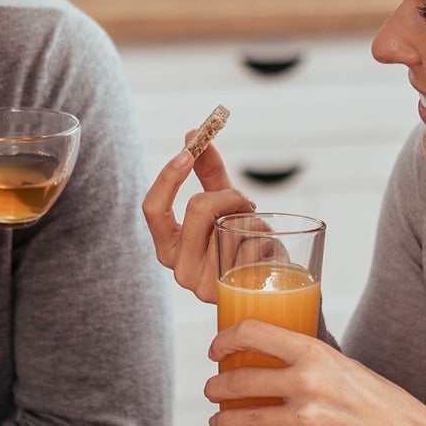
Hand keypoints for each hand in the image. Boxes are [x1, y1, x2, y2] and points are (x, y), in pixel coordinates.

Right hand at [141, 137, 253, 303]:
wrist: (272, 286)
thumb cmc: (243, 242)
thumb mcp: (224, 205)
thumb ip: (208, 172)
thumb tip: (193, 132)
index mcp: (168, 246)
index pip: (153, 208)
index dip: (168, 177)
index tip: (188, 151)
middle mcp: (179, 269)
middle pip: (198, 208)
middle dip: (229, 195)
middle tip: (245, 202)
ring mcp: (203, 286)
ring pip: (231, 225)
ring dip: (253, 221)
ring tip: (258, 236)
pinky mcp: (231, 294)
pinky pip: (251, 246)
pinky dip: (266, 240)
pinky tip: (267, 254)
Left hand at [207, 320, 425, 425]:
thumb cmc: (386, 406)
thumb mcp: (347, 368)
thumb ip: (311, 363)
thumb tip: (275, 360)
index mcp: (316, 354)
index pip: (253, 333)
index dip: (225, 339)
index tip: (216, 349)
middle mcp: (306, 383)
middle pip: (239, 379)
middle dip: (217, 386)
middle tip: (213, 389)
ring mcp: (305, 420)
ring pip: (244, 419)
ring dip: (224, 419)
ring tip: (218, 419)